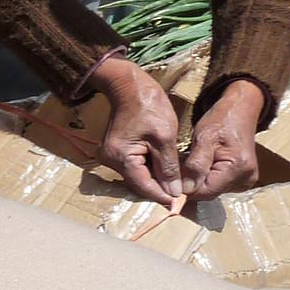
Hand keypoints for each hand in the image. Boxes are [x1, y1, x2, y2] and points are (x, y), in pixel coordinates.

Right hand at [89, 57, 182, 205]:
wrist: (129, 87)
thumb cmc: (149, 106)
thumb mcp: (165, 137)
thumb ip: (168, 167)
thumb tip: (174, 192)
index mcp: (120, 157)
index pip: (142, 185)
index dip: (161, 195)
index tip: (178, 203)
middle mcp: (110, 161)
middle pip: (137, 182)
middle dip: (158, 189)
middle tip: (180, 196)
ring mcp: (110, 156)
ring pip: (136, 176)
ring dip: (154, 180)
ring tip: (175, 184)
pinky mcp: (115, 151)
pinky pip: (134, 167)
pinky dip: (149, 170)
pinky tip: (163, 171)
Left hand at [182, 80, 264, 200]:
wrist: (240, 111)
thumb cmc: (221, 121)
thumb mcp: (204, 139)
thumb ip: (195, 165)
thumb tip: (185, 190)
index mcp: (237, 168)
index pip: (205, 192)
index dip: (186, 188)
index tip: (172, 178)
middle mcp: (246, 179)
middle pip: (209, 193)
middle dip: (192, 184)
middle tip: (180, 167)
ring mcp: (246, 181)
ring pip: (213, 190)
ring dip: (199, 181)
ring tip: (192, 164)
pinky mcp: (242, 179)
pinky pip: (219, 185)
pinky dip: (207, 178)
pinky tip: (202, 166)